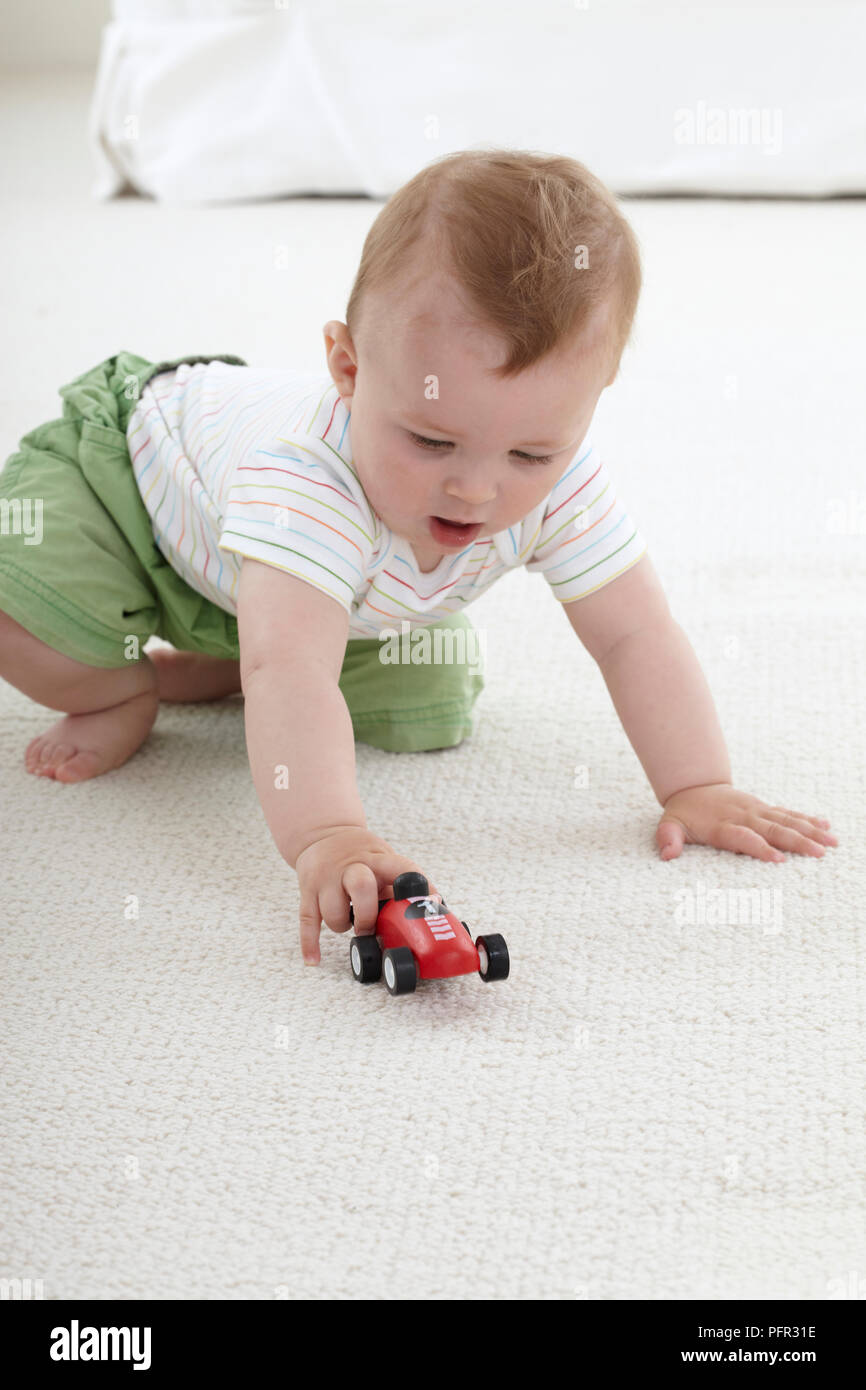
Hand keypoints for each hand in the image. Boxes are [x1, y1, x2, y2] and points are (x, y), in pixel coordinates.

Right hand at [294, 827, 436, 965]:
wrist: (323, 833)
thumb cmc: (360, 853)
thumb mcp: (383, 858)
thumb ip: (399, 884)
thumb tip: (430, 911)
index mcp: (376, 859)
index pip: (401, 868)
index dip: (417, 886)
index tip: (428, 904)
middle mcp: (350, 867)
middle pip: (361, 887)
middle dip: (368, 916)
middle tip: (370, 927)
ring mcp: (326, 879)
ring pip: (332, 912)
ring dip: (343, 926)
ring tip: (348, 920)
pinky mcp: (308, 891)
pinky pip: (307, 920)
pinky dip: (310, 943)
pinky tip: (314, 959)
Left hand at [656, 782, 838, 862]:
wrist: (695, 784)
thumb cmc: (684, 812)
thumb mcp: (669, 824)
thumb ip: (668, 838)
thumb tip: (667, 854)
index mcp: (721, 824)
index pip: (742, 836)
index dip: (759, 847)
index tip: (778, 860)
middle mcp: (743, 816)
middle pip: (772, 829)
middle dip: (796, 841)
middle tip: (818, 854)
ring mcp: (756, 810)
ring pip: (786, 821)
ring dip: (810, 832)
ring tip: (831, 843)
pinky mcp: (764, 808)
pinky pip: (788, 813)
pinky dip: (807, 819)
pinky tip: (826, 827)